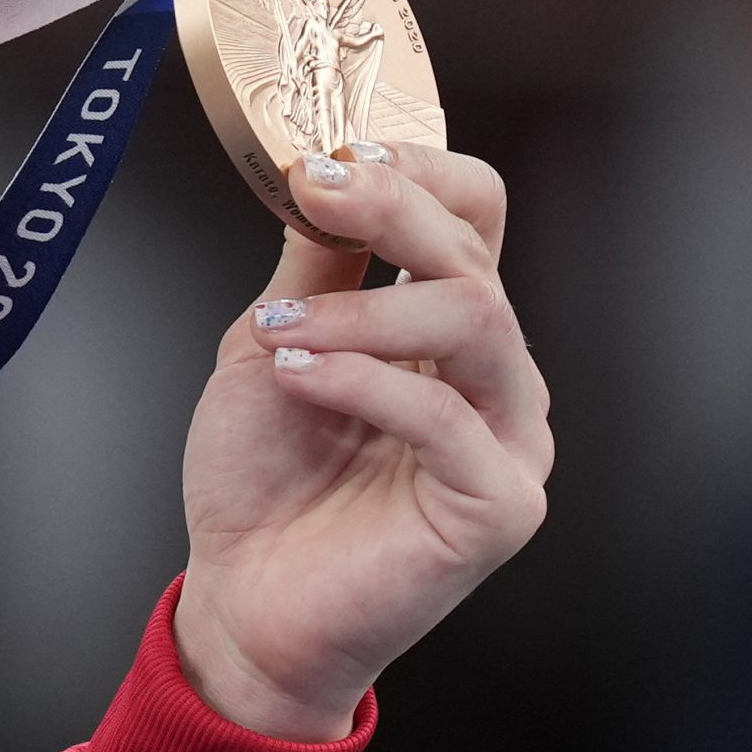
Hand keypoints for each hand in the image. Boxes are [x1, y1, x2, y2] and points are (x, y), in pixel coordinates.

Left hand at [173, 143, 550, 742]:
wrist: (244, 595)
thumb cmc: (263, 478)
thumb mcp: (274, 342)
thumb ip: (314, 268)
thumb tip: (321, 171)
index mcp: (445, 327)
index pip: (476, 214)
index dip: (416, 168)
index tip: (329, 155)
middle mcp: (493, 375)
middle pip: (477, 256)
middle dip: (391, 208)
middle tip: (313, 191)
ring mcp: (507, 438)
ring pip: (478, 321)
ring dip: (365, 309)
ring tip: (282, 334)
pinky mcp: (499, 504)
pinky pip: (448, 417)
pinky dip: (363, 380)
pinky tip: (300, 377)